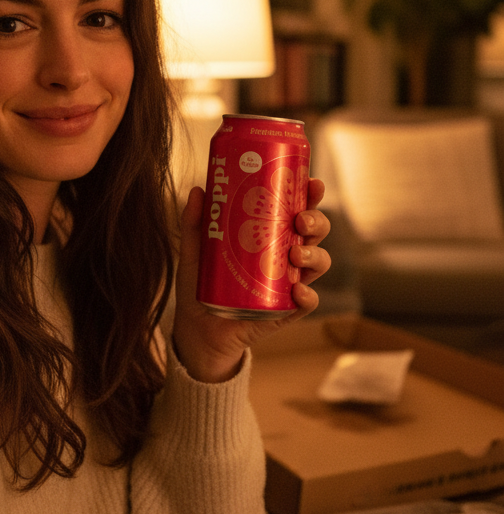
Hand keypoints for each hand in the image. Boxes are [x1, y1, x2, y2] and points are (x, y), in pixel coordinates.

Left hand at [171, 177, 330, 383]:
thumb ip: (195, 223)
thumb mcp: (195, 252)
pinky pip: (307, 303)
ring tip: (295, 252)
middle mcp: (286, 257)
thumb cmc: (202, 285)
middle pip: (315, 233)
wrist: (197, 330)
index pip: (298, 210)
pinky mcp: (285, 311)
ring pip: (318, 263)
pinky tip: (297, 290)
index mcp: (271, 236)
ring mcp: (288, 284)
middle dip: (317, 221)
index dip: (311, 196)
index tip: (312, 183)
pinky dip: (308, 295)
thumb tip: (197, 190)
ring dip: (314, 254)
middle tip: (300, 219)